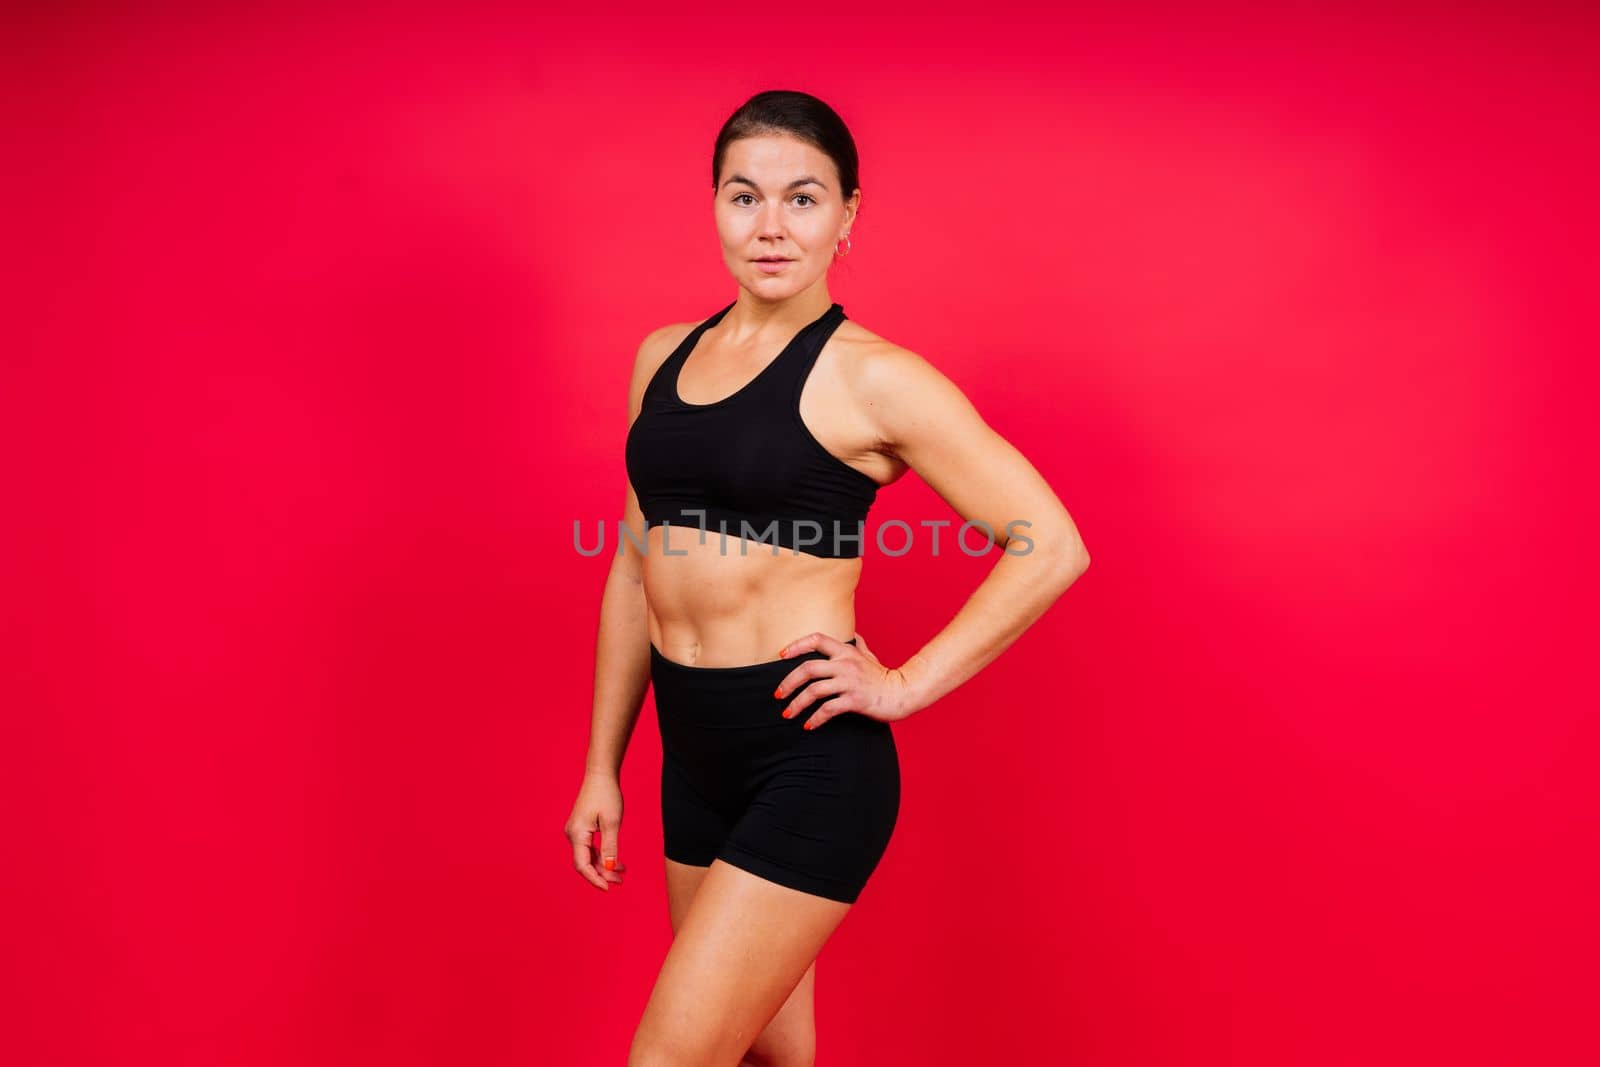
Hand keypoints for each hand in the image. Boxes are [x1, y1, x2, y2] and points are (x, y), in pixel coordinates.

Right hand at [564, 770, 626, 891]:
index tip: (608, 888)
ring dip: (603, 866)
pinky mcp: (581, 828)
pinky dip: (602, 856)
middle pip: (585, 863)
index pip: (582, 865)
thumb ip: (610, 847)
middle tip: (620, 881)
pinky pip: (589, 848)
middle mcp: (572, 834)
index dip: (595, 879)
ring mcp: (576, 831)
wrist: (601, 775)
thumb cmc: (607, 795)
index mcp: (577, 834)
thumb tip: (610, 868)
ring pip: (588, 856)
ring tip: (622, 873)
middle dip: (602, 874)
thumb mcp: (612, 822)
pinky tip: (616, 861)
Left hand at [774, 631, 918, 729]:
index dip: (795, 645)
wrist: (902, 693)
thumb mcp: (870, 656)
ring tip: (787, 714)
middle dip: (788, 682)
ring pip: (814, 691)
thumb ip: (859, 645)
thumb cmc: (883, 676)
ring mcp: (850, 682)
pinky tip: (808, 725)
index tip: (781, 655)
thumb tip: (854, 635)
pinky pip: (828, 709)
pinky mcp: (855, 700)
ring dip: (797, 704)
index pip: (816, 639)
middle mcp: (845, 664)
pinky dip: (815, 719)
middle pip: (807, 668)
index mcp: (846, 651)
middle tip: (778, 695)